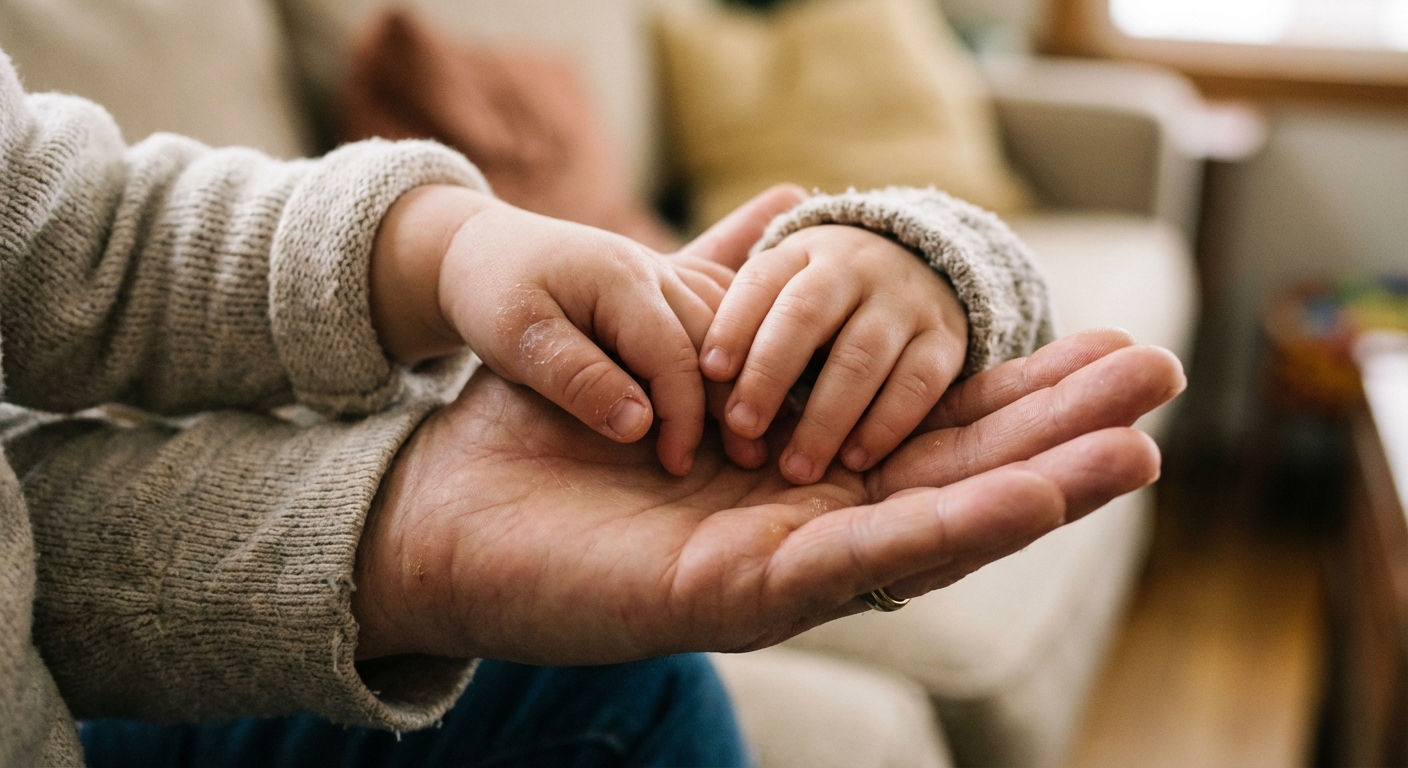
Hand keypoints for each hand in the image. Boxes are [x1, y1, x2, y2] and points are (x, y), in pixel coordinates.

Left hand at [351, 328, 1184, 663]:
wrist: (442, 511)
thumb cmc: (546, 435)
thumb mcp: (654, 338)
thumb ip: (724, 281)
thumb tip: (782, 199)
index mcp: (794, 463)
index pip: (929, 420)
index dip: (1018, 386)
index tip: (1103, 341)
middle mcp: (804, 521)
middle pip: (957, 471)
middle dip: (1059, 429)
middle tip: (1163, 383)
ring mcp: (781, 565)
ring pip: (933, 522)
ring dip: (1039, 486)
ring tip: (1137, 450)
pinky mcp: (740, 592)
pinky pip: (860, 559)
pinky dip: (950, 526)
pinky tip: (1031, 497)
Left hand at [368, 185, 802, 475]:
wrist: (480, 249)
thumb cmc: (491, 296)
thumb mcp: (519, 340)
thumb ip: (578, 379)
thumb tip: (639, 425)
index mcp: (621, 281)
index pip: (673, 356)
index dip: (683, 416)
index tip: (677, 466)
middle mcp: (656, 270)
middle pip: (717, 340)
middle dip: (735, 401)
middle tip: (753, 461)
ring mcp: (667, 273)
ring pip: (727, 327)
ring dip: (748, 376)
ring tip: (762, 431)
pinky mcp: (668, 284)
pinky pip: (721, 313)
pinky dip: (742, 349)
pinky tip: (757, 385)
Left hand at [699, 225, 968, 484]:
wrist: (920, 267)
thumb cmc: (816, 300)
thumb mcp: (776, 285)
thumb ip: (726, 308)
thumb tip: (667, 356)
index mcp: (799, 250)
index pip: (761, 280)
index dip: (733, 324)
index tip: (708, 372)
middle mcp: (852, 266)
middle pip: (806, 314)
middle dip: (771, 372)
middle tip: (742, 427)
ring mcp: (904, 300)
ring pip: (862, 355)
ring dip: (826, 416)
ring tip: (796, 467)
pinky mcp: (946, 338)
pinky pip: (918, 384)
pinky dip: (886, 425)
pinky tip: (854, 460)